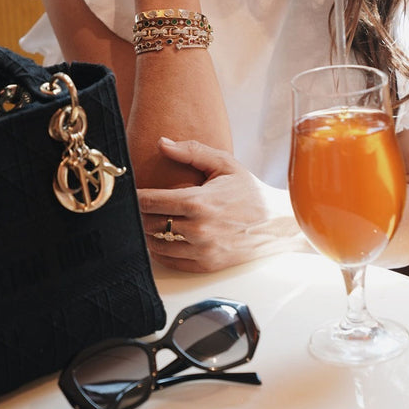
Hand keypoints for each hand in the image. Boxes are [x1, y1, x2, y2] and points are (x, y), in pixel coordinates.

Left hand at [138, 137, 308, 271]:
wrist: (278, 224)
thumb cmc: (250, 192)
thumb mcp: (225, 164)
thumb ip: (192, 151)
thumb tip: (163, 143)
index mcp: (198, 202)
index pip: (149, 202)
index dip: (134, 196)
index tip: (130, 191)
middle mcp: (197, 229)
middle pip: (147, 224)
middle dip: (140, 214)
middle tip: (139, 205)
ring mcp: (201, 251)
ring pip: (155, 245)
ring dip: (148, 233)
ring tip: (152, 220)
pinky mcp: (205, 266)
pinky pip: (169, 261)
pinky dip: (161, 250)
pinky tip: (165, 237)